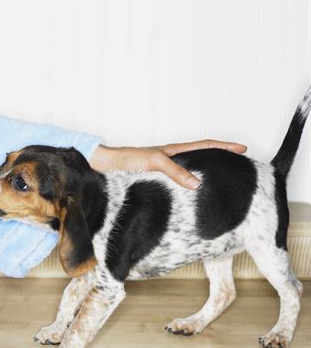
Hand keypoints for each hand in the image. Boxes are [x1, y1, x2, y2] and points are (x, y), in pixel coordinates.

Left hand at [89, 140, 246, 189]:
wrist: (103, 167)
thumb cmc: (126, 160)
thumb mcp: (154, 162)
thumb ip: (175, 171)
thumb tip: (197, 184)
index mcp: (173, 151)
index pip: (205, 145)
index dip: (224, 147)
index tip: (243, 149)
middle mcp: (170, 160)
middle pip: (200, 158)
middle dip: (219, 161)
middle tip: (237, 169)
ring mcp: (162, 172)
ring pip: (189, 173)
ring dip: (204, 177)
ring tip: (219, 186)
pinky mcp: (154, 183)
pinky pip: (177, 186)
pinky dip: (187, 190)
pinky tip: (189, 201)